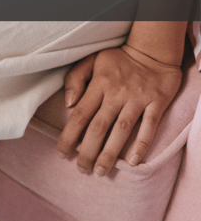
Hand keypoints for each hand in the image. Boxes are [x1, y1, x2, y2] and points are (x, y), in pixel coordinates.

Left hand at [57, 45, 181, 175]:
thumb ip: (75, 79)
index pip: (79, 116)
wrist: (153, 49)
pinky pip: (150, 125)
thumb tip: (67, 103)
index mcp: (98, 85)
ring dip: (110, 153)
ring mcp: (138, 99)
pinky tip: (133, 161)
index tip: (62, 154)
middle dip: (87, 152)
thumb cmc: (117, 59)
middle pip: (98, 128)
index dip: (69, 138)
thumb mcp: (91, 61)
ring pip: (121, 130)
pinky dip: (142, 144)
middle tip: (82, 169)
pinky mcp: (157, 102)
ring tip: (100, 171)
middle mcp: (116, 94)